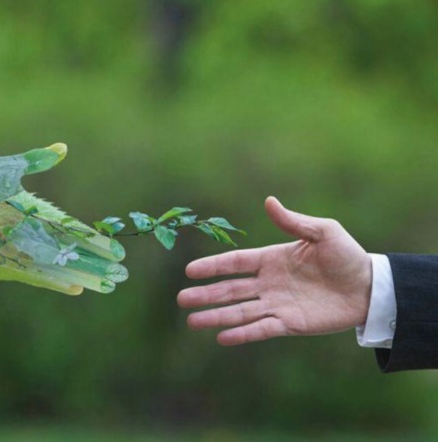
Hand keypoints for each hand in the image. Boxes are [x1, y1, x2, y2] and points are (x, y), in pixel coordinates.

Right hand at [178, 196, 372, 344]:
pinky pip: (261, 329)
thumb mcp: (323, 231)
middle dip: (206, 294)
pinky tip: (222, 338)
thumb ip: (293, 222)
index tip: (190, 270)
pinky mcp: (289, 324)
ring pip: (240, 311)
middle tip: (181, 299)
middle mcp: (269, 283)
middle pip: (230, 289)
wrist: (370, 287)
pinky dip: (242, 334)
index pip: (236, 263)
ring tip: (192, 322)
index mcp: (272, 259)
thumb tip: (268, 201)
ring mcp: (277, 304)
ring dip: (216, 316)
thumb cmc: (347, 255)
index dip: (213, 266)